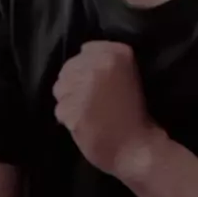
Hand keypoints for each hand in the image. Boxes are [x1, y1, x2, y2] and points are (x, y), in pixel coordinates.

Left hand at [53, 41, 157, 177]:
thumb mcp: (129, 75)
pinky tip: (84, 125)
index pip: (86, 49)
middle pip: (69, 67)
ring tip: (86, 113)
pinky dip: (68, 119)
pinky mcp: (72, 109)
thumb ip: (105, 62)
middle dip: (75, 82)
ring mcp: (84, 86)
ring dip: (69, 100)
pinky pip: (60, 109)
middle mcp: (98, 64)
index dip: (88, 66)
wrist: (137, 148)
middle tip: (90, 100)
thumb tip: (81, 59)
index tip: (98, 81)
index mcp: (117, 53)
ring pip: (60, 88)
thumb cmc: (135, 113)